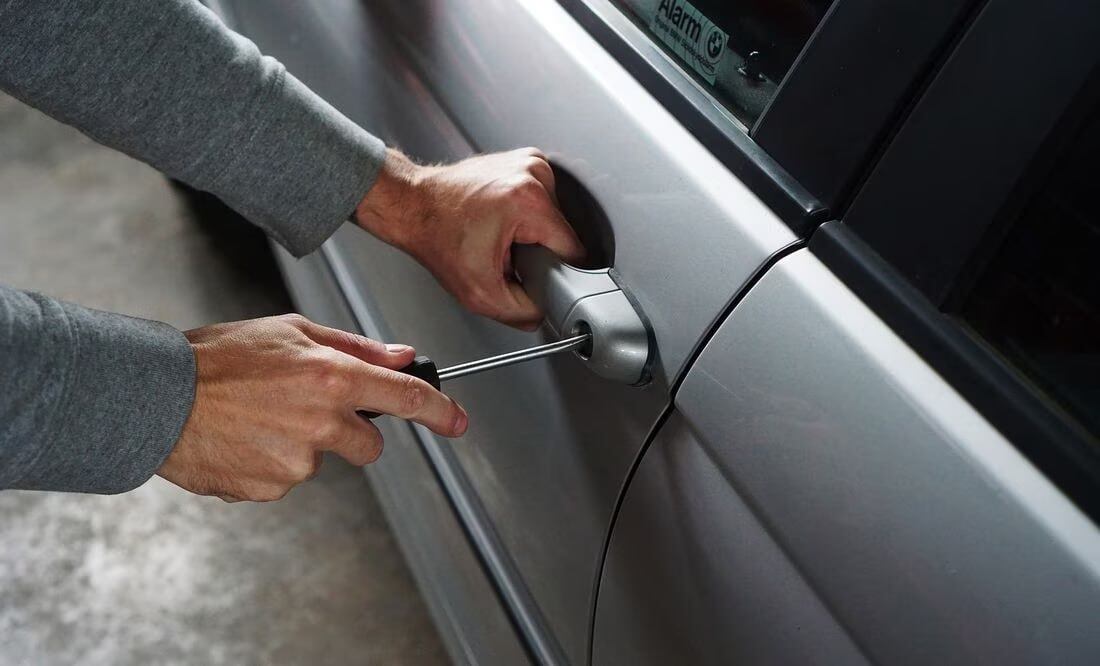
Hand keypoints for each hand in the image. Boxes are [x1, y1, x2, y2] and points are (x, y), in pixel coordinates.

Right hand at [157, 314, 466, 501]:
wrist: (156, 398)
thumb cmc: (217, 358)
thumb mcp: (291, 331)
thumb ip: (354, 347)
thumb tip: (402, 356)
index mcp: (331, 377)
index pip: (406, 399)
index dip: (440, 412)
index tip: (457, 421)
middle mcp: (321, 422)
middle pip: (369, 445)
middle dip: (350, 432)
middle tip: (304, 408)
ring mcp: (296, 461)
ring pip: (321, 460)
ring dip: (301, 444)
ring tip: (258, 418)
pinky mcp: (271, 488)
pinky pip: (286, 479)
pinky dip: (270, 463)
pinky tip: (243, 439)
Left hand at [355, 148, 585, 329]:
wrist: (413, 206)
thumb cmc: (437, 237)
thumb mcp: (480, 293)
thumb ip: (522, 312)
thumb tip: (545, 312)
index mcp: (529, 201)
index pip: (573, 250)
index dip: (555, 271)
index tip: (530, 273)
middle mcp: (533, 173)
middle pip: (562, 233)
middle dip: (538, 250)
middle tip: (505, 254)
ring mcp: (529, 162)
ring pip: (554, 218)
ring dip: (532, 233)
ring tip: (500, 234)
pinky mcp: (524, 160)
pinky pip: (542, 201)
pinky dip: (526, 215)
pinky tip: (502, 219)